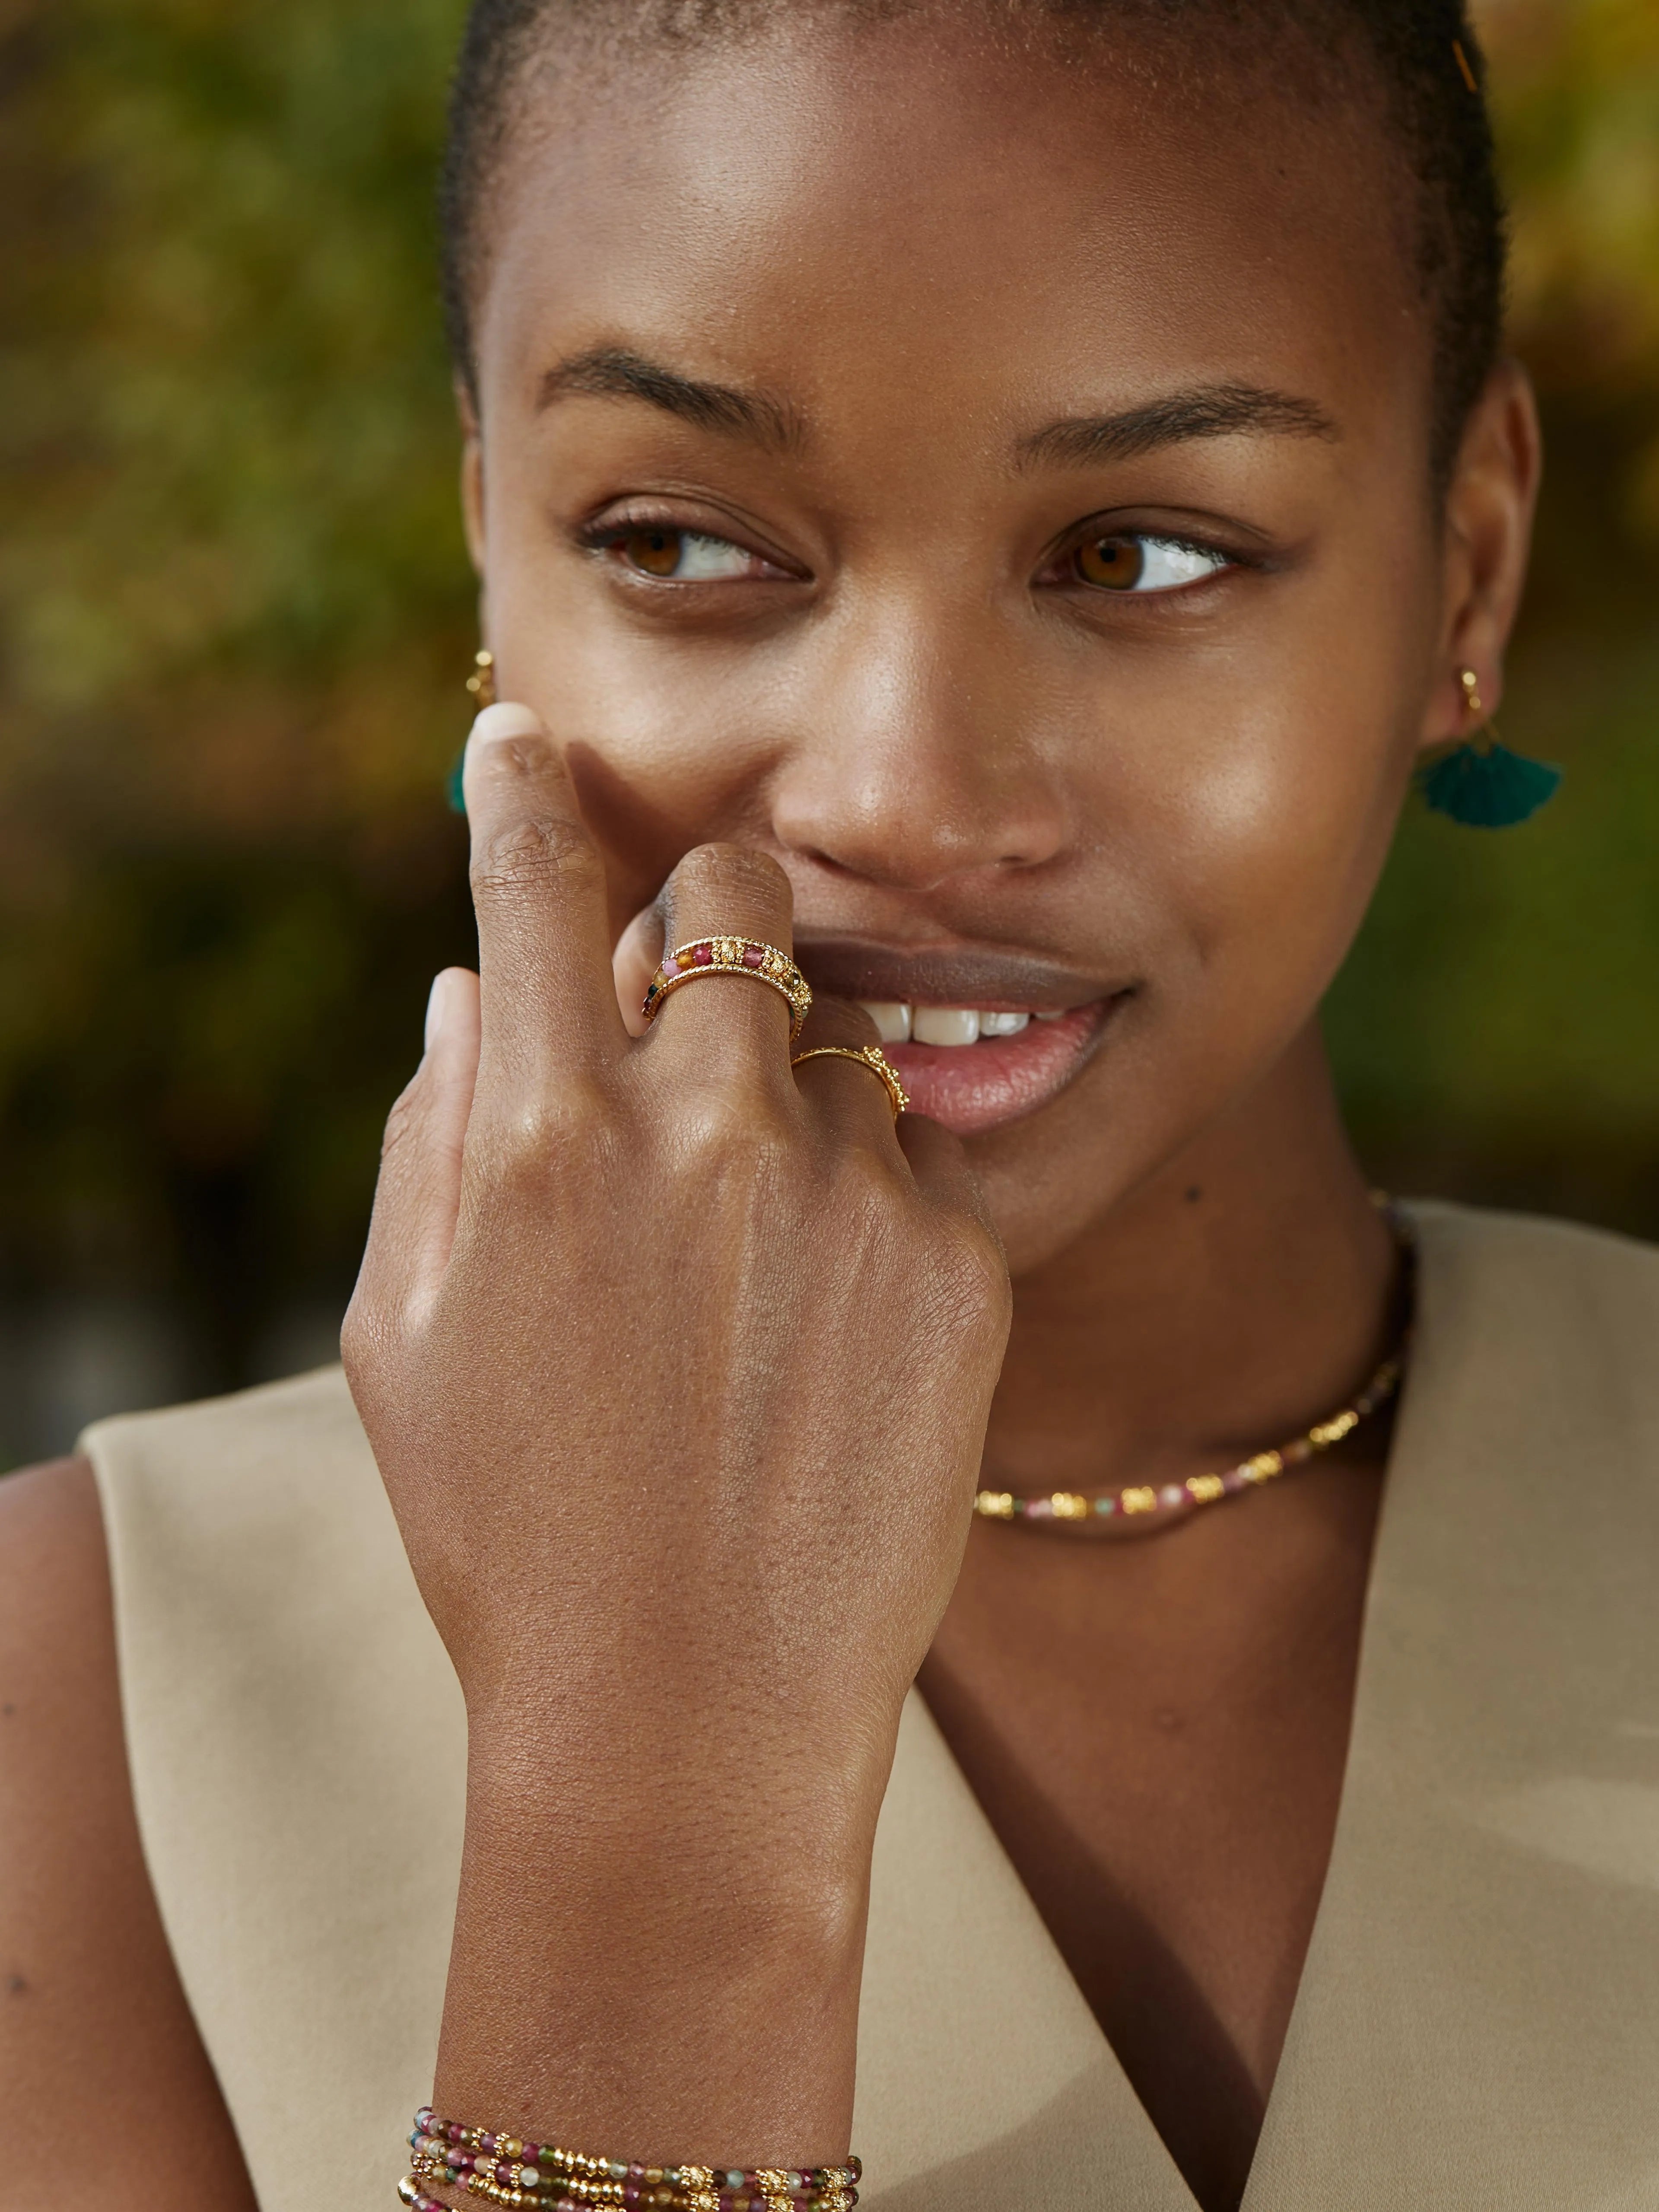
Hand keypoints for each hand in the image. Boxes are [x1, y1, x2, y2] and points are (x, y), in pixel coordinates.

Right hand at [342, 700, 1009, 2157]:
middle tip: (694, 973)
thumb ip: (432, 1139)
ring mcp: (846, 1190)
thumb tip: (471, 994)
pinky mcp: (957, 1263)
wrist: (690, 1721)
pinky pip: (911, 1163)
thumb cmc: (518, 1538)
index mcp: (544, 1138)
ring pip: (836, 1037)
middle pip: (739, 898)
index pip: (538, 886)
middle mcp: (704, 1130)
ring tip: (758, 1245)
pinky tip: (825, 1331)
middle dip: (714, 908)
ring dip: (793, 1088)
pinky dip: (866, 1204)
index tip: (529, 742)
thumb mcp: (408, 1342)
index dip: (528, 792)